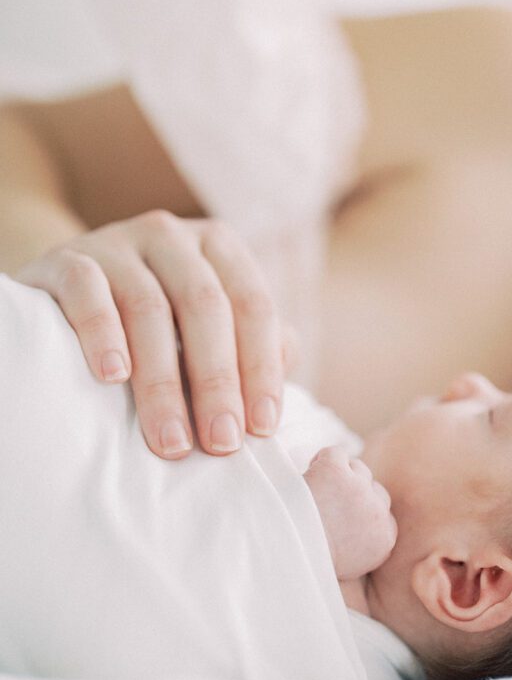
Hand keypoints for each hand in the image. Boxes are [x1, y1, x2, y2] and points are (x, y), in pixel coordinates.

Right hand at [15, 210, 294, 457]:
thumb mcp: (210, 327)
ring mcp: (115, 241)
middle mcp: (171, 236)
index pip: (252, 306)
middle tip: (221, 443)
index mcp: (218, 247)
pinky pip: (86, 290)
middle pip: (205, 307)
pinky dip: (101, 333)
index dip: (261, 368)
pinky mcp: (66, 259)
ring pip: (147, 308)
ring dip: (162, 382)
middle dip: (217, 382)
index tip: (260, 429)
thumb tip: (280, 374)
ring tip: (170, 439)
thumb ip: (256, 344)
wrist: (64, 292)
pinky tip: (113, 377)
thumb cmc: (158, 322)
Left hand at [304, 446, 397, 580]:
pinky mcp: (336, 471)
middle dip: (355, 494)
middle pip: (375, 490)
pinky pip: (336, 453)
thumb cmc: (310, 563)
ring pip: (358, 469)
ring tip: (315, 490)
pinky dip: (322, 459)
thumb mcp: (349, 565)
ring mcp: (359, 488)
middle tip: (327, 506)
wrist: (289, 553)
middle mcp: (378, 513)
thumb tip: (355, 527)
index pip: (385, 516)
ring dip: (341, 475)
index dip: (363, 512)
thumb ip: (361, 544)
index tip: (342, 520)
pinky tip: (309, 473)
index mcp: (384, 541)